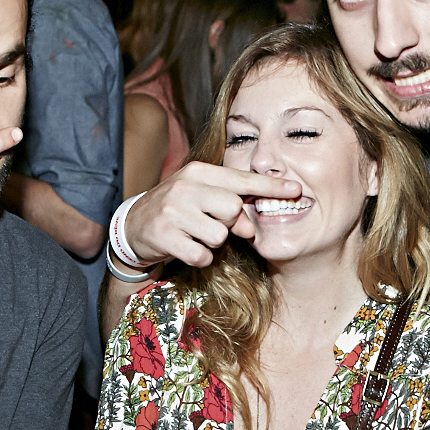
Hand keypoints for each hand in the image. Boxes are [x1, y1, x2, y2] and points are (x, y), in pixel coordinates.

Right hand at [125, 162, 301, 267]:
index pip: (242, 180)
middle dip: (231, 222)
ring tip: (195, 234)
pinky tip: (186, 247)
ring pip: (219, 235)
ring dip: (213, 242)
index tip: (296, 190)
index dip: (271, 187)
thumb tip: (252, 226)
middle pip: (233, 209)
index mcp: (198, 172)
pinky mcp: (165, 236)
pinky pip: (202, 255)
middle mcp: (185, 188)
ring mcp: (173, 212)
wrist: (133, 224)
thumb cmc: (177, 208)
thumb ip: (230, 203)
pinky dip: (199, 257)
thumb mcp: (201, 195)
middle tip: (213, 223)